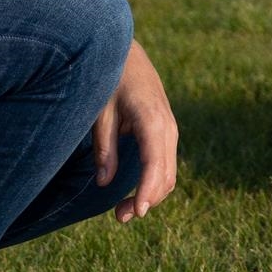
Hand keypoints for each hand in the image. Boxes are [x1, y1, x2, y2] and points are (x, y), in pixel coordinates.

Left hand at [94, 41, 176, 222]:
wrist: (125, 53)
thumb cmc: (109, 79)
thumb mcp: (100, 112)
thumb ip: (104, 147)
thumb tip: (105, 182)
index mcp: (152, 120)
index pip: (154, 164)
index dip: (146, 191)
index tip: (135, 212)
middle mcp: (167, 126)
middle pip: (166, 174)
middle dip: (146, 200)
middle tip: (119, 218)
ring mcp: (170, 128)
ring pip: (169, 172)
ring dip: (151, 194)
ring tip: (123, 210)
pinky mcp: (166, 130)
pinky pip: (165, 163)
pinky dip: (154, 182)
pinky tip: (136, 192)